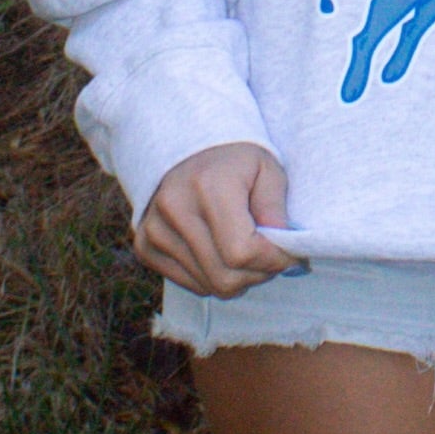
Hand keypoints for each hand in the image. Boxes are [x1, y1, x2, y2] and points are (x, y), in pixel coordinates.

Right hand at [134, 142, 297, 298]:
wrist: (188, 147)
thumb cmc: (235, 160)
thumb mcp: (268, 170)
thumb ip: (277, 210)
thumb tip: (283, 251)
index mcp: (208, 186)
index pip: (242, 253)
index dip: (273, 260)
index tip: (289, 252)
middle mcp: (175, 209)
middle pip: (226, 278)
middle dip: (259, 274)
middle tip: (271, 255)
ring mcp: (154, 230)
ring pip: (210, 286)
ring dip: (238, 277)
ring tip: (246, 248)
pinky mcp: (145, 246)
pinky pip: (191, 285)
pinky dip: (214, 277)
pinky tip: (220, 251)